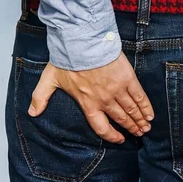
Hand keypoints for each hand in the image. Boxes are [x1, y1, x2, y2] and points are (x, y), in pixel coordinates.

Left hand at [27, 52, 153, 143]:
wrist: (83, 42)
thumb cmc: (67, 60)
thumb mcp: (49, 80)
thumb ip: (40, 98)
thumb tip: (31, 113)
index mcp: (88, 103)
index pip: (101, 126)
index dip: (112, 135)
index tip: (120, 139)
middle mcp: (104, 100)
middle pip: (121, 119)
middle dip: (131, 127)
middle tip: (139, 134)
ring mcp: (117, 89)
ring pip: (131, 109)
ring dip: (140, 120)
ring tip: (146, 127)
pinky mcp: (127, 78)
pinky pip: (139, 96)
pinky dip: (146, 106)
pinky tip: (151, 114)